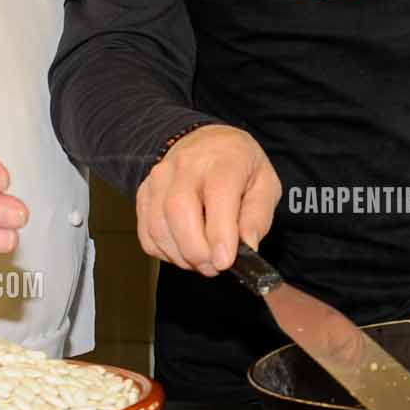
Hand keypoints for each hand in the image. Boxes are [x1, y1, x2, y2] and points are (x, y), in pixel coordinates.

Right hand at [137, 124, 281, 275]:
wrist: (206, 142)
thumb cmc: (238, 166)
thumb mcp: (265, 183)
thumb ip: (258, 215)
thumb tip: (248, 245)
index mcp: (222, 160)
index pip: (217, 195)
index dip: (220, 233)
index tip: (225, 261)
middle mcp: (186, 166)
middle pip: (179, 211)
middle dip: (196, 250)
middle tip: (214, 267)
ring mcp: (160, 179)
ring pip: (159, 225)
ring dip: (180, 255)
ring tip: (202, 260)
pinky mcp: (144, 195)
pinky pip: (147, 233)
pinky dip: (164, 251)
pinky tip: (183, 250)